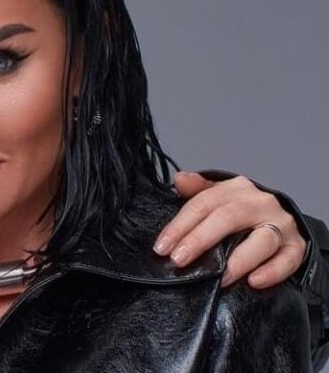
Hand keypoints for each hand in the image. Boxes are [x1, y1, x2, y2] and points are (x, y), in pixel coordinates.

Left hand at [154, 172, 307, 287]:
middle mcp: (260, 204)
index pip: (203, 203)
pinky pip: (287, 260)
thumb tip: (179, 179)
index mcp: (236, 189)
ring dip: (239, 260)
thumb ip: (198, 190)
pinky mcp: (296, 246)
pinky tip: (253, 282)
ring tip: (220, 277)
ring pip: (262, 240)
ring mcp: (280, 225)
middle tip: (179, 259)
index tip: (162, 246)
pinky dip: (272, 272)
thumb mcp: (219, 197)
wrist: (281, 221)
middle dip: (200, 240)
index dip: (180, 225)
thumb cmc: (243, 211)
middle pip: (228, 218)